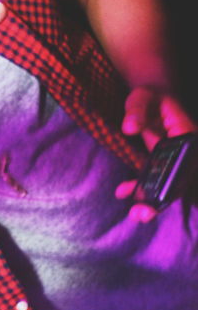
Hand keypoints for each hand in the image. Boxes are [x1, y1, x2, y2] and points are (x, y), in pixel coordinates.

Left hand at [116, 87, 196, 221]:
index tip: (157, 196)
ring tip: (135, 215)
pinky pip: (153, 179)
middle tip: (142, 214)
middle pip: (178, 180)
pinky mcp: (161, 162)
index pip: (184, 163)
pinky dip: (140, 188)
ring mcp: (173, 158)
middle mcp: (184, 150)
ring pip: (167, 184)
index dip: (173, 182)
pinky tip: (123, 192)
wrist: (151, 96)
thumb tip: (129, 128)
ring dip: (151, 201)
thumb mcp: (142, 96)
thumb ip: (136, 109)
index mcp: (187, 134)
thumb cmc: (150, 95)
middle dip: (161, 200)